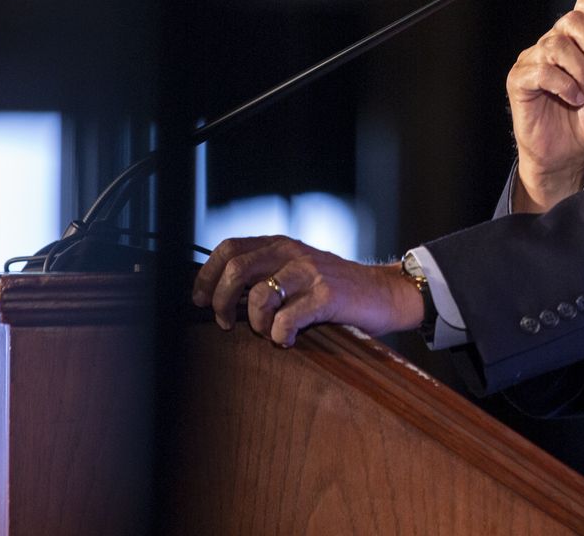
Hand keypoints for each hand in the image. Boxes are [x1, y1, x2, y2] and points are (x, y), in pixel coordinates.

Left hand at [190, 235, 425, 347]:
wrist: (384, 293)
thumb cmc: (336, 288)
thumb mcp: (298, 270)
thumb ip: (266, 272)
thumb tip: (220, 293)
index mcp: (280, 244)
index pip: (229, 248)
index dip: (206, 275)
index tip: (199, 299)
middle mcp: (292, 252)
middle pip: (236, 269)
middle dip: (221, 301)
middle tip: (226, 323)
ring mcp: (310, 272)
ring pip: (258, 297)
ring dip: (254, 324)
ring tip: (267, 332)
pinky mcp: (327, 296)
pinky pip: (286, 320)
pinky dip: (279, 336)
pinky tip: (288, 340)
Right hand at [506, 0, 583, 211]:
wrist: (570, 155)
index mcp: (579, 42)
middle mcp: (555, 44)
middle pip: (572, 20)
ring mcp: (535, 60)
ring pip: (556, 45)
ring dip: (581, 70)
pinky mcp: (520, 80)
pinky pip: (541, 70)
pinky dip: (564, 85)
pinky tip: (574, 99)